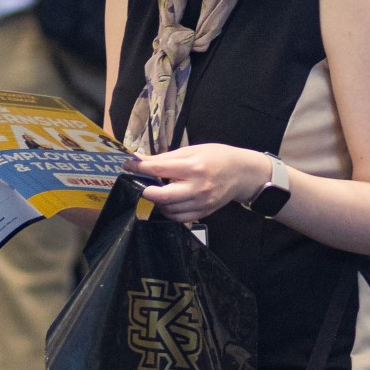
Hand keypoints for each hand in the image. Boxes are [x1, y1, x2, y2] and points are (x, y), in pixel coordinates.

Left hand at [131, 144, 270, 222]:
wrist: (242, 173)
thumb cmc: (217, 157)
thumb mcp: (192, 150)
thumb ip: (165, 158)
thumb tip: (140, 159)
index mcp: (193, 167)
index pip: (159, 169)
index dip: (139, 168)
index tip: (128, 165)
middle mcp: (197, 187)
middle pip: (162, 196)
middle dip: (145, 191)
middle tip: (139, 184)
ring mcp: (201, 203)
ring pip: (169, 209)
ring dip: (157, 201)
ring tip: (155, 191)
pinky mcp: (204, 213)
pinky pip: (179, 218)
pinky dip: (169, 211)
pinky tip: (167, 202)